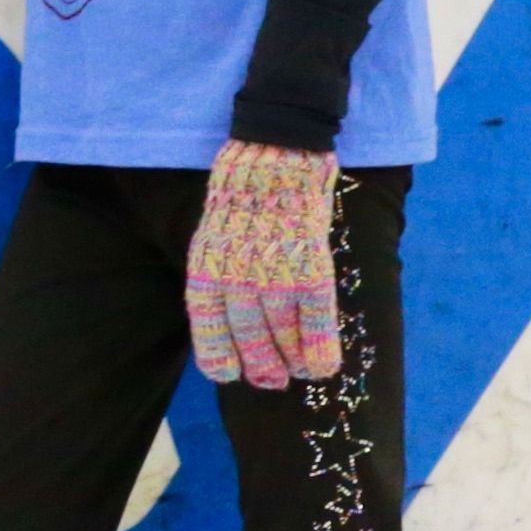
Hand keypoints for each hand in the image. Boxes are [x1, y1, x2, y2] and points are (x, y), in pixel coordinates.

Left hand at [186, 139, 341, 389]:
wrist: (277, 150)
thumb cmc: (245, 191)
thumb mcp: (215, 233)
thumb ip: (220, 270)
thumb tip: (233, 312)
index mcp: (207, 269)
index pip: (208, 329)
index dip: (218, 358)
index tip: (230, 375)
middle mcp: (236, 278)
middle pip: (248, 338)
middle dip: (261, 367)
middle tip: (272, 381)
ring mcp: (274, 275)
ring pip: (283, 335)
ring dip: (292, 361)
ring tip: (299, 371)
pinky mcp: (310, 268)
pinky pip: (316, 320)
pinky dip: (321, 348)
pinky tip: (324, 366)